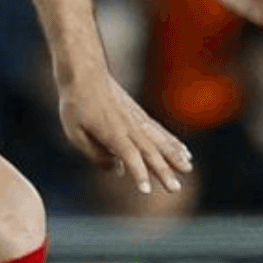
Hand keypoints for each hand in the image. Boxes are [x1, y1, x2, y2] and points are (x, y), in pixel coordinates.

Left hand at [59, 71, 192, 194]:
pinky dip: (174, 142)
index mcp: (111, 132)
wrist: (84, 72)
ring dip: (175, 156)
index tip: (146, 190)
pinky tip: (185, 152)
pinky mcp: (141, 115)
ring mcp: (137, 119)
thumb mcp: (75, 132)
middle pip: (150, 151)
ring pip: (160, 140)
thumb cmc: (76, 103)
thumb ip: (95, 154)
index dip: (138, 173)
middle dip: (164, 171)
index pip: (129, 156)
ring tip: (187, 169)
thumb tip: (118, 171)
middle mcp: (129, 126)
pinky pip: (160, 131)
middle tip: (175, 189)